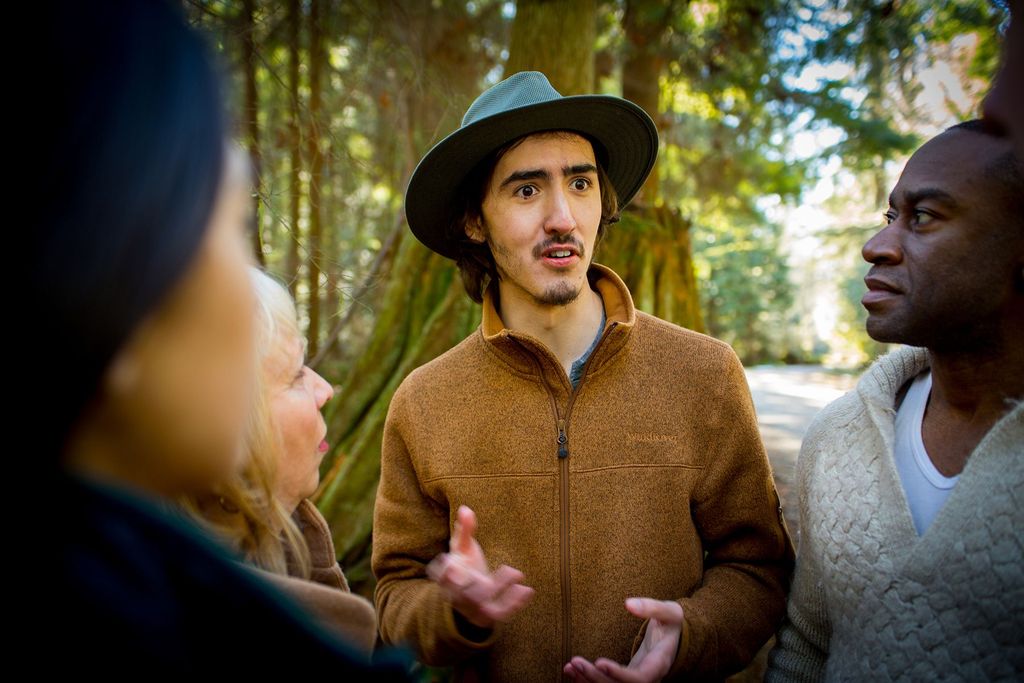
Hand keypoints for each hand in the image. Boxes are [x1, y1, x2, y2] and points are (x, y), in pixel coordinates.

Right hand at [426, 505, 533, 628]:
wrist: (469, 597)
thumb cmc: (464, 566)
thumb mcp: (461, 548)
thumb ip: (464, 530)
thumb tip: (465, 509)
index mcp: (447, 580)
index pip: (442, 580)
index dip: (445, 575)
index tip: (453, 565)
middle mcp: (458, 597)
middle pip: (465, 595)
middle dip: (477, 585)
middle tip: (496, 567)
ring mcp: (473, 608)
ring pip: (484, 605)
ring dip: (500, 589)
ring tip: (517, 572)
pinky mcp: (489, 616)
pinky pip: (501, 614)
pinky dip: (514, 604)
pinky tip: (527, 590)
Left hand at [563, 598, 682, 682]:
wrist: (676, 636)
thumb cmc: (673, 622)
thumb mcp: (669, 611)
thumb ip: (651, 607)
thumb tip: (628, 603)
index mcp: (659, 663)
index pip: (640, 678)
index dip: (619, 674)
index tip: (599, 662)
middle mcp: (648, 677)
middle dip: (596, 678)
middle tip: (575, 662)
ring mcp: (635, 680)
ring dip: (588, 681)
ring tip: (569, 667)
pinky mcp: (625, 678)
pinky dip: (588, 680)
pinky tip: (570, 670)